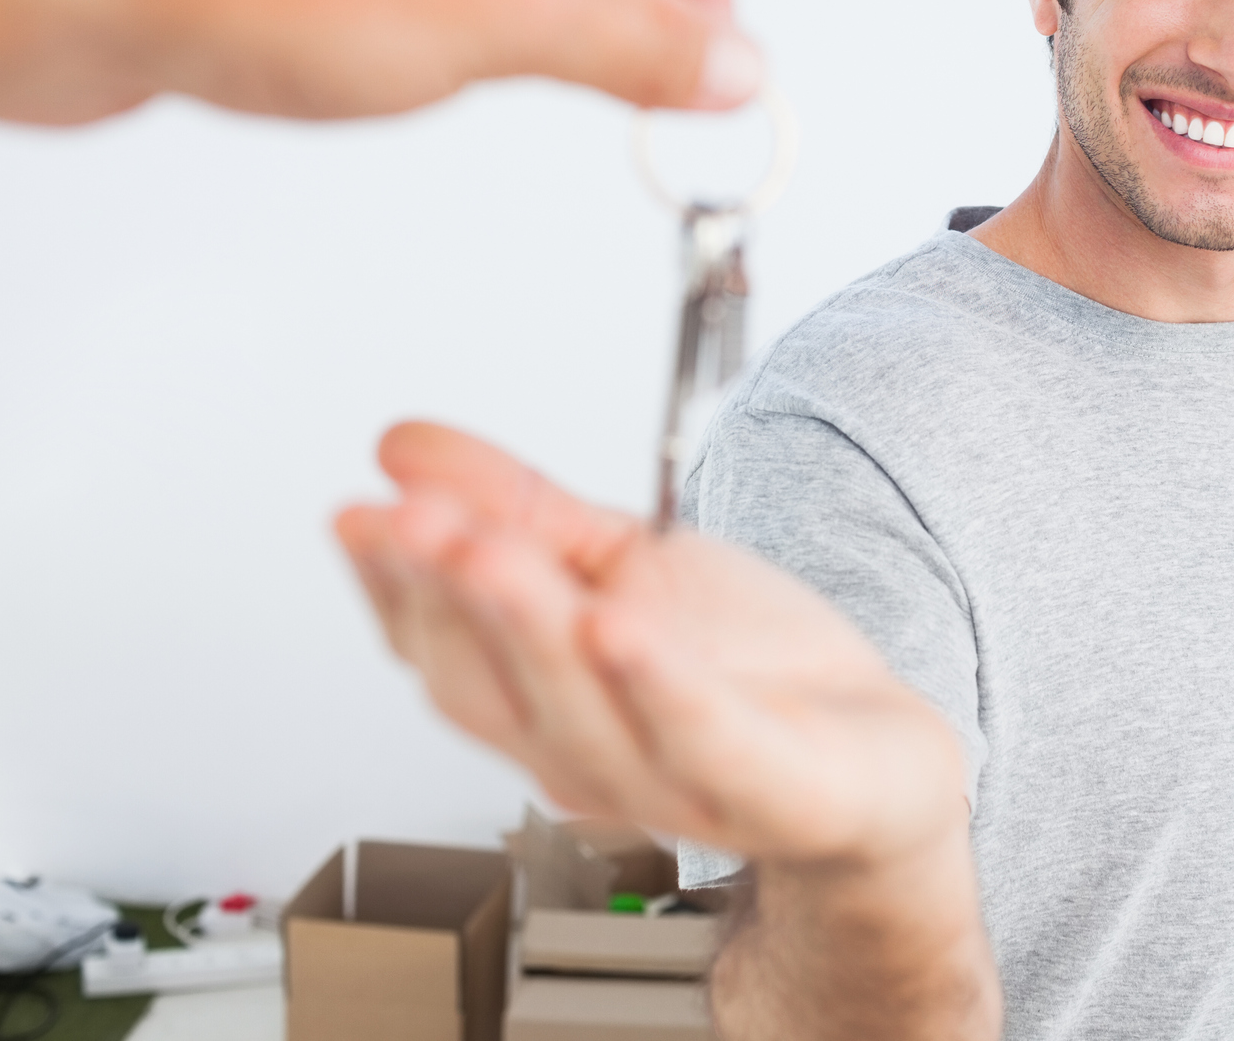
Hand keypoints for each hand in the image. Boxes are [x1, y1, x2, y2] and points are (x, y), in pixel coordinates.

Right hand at [336, 422, 965, 869]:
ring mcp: (671, 778)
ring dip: (529, 628)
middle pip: (491, 684)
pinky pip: (703, 741)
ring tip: (494, 552)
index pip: (436, 648)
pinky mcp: (767, 789)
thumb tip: (403, 444)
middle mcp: (583, 749)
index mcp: (539, 695)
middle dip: (449, 594)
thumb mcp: (626, 561)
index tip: (360, 512)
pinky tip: (619, 626)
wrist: (874, 753)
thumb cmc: (746, 669)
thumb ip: (522, 508)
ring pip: (579, 712)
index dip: (390, 583)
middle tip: (417, 516)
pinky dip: (657, 688)